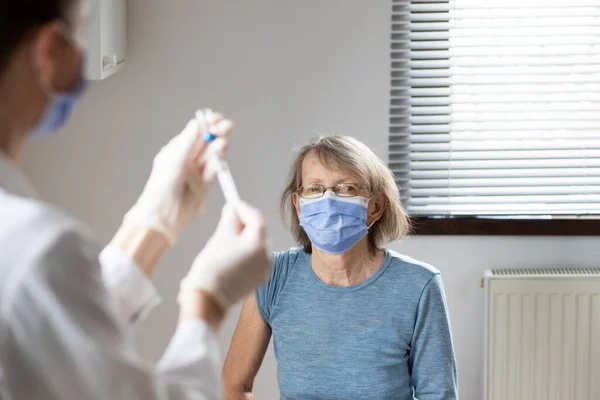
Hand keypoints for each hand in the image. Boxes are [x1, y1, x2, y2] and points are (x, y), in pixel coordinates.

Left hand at [124, 109, 232, 244]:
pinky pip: (214, 171)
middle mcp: (187, 160)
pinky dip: (219, 164)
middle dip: (217, 134)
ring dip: (219, 148)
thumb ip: (188, 142)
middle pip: (206, 143)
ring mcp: (196, 173)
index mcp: (176, 151)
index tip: (216, 118)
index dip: (206, 125)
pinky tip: (221, 158)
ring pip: (212, 156)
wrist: (163, 216)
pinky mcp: (204, 185)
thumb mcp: (174, 160)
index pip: (195, 133)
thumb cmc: (161, 188)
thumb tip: (197, 124)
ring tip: (223, 143)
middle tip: (227, 126)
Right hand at [180, 202, 271, 309]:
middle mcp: (266, 256)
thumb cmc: (212, 266)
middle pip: (259, 232)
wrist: (208, 298)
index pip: (256, 218)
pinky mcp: (259, 280)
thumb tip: (233, 209)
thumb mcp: (220, 237)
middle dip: (246, 224)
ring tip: (229, 238)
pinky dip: (247, 253)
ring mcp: (264, 269)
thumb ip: (230, 220)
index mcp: (258, 243)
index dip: (244, 209)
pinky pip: (256, 260)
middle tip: (231, 219)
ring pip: (258, 246)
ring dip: (246, 239)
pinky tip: (233, 254)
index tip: (233, 204)